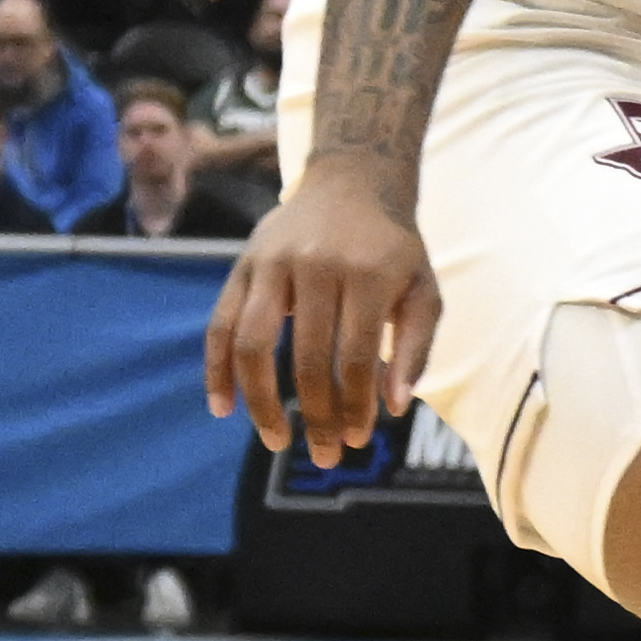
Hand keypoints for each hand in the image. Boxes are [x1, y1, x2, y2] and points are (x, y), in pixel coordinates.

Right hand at [203, 153, 438, 465]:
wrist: (353, 184)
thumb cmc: (395, 250)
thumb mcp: (424, 291)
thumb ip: (414, 347)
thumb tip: (394, 405)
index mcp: (366, 275)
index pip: (354, 357)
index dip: (354, 404)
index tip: (358, 440)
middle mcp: (314, 267)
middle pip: (306, 358)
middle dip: (315, 414)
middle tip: (325, 456)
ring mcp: (271, 264)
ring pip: (253, 344)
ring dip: (260, 400)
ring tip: (275, 439)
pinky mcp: (242, 266)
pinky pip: (219, 324)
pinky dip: (216, 368)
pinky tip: (221, 407)